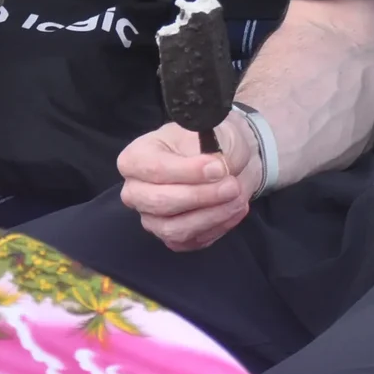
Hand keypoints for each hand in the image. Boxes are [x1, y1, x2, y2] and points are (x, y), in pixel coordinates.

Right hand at [119, 118, 258, 251]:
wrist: (224, 164)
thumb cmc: (211, 142)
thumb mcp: (211, 132)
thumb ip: (212, 150)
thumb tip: (217, 168)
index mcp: (136, 157)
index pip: (154, 169)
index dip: (188, 171)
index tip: (218, 168)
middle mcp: (136, 191)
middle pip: (160, 202)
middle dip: (201, 196)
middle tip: (232, 186)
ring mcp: (151, 218)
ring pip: (175, 228)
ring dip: (212, 215)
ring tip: (238, 198)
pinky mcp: (171, 238)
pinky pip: (192, 241)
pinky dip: (217, 227)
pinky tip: (234, 210)